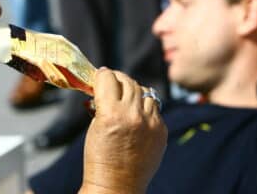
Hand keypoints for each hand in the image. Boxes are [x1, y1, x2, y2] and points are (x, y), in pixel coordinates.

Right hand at [80, 68, 166, 193]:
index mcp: (111, 113)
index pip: (108, 78)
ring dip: (134, 92)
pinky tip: (137, 117)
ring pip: (145, 92)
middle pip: (128, 81)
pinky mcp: (161, 131)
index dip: (102, 75)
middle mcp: (133, 115)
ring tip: (127, 99)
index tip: (100, 75)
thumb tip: (107, 85)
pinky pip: (155, 109)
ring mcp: (151, 123)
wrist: (117, 184)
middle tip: (112, 81)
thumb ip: (103, 104)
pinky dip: (145, 109)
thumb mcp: (94, 126)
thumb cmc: (100, 157)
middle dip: (118, 79)